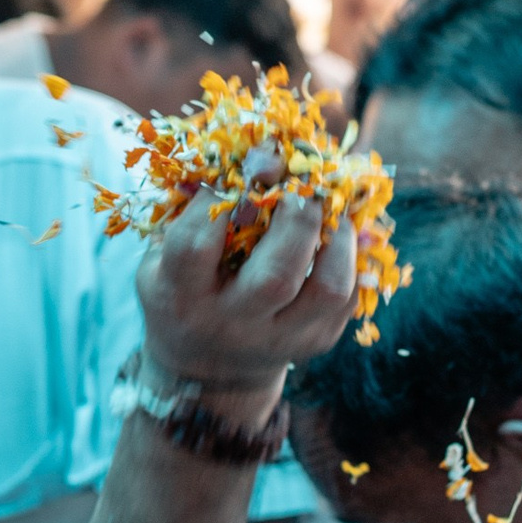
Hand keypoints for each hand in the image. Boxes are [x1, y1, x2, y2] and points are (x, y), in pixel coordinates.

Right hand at [137, 188, 358, 398]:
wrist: (211, 367)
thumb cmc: (187, 289)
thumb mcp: (168, 255)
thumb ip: (200, 209)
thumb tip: (264, 155)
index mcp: (181, 297)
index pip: (195, 246)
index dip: (217, 199)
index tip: (235, 173)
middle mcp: (231, 324)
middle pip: (276, 275)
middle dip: (295, 214)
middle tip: (300, 182)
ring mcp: (280, 338)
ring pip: (327, 289)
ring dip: (338, 235)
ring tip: (329, 206)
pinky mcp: (316, 342)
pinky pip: (349, 295)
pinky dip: (352, 255)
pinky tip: (338, 231)